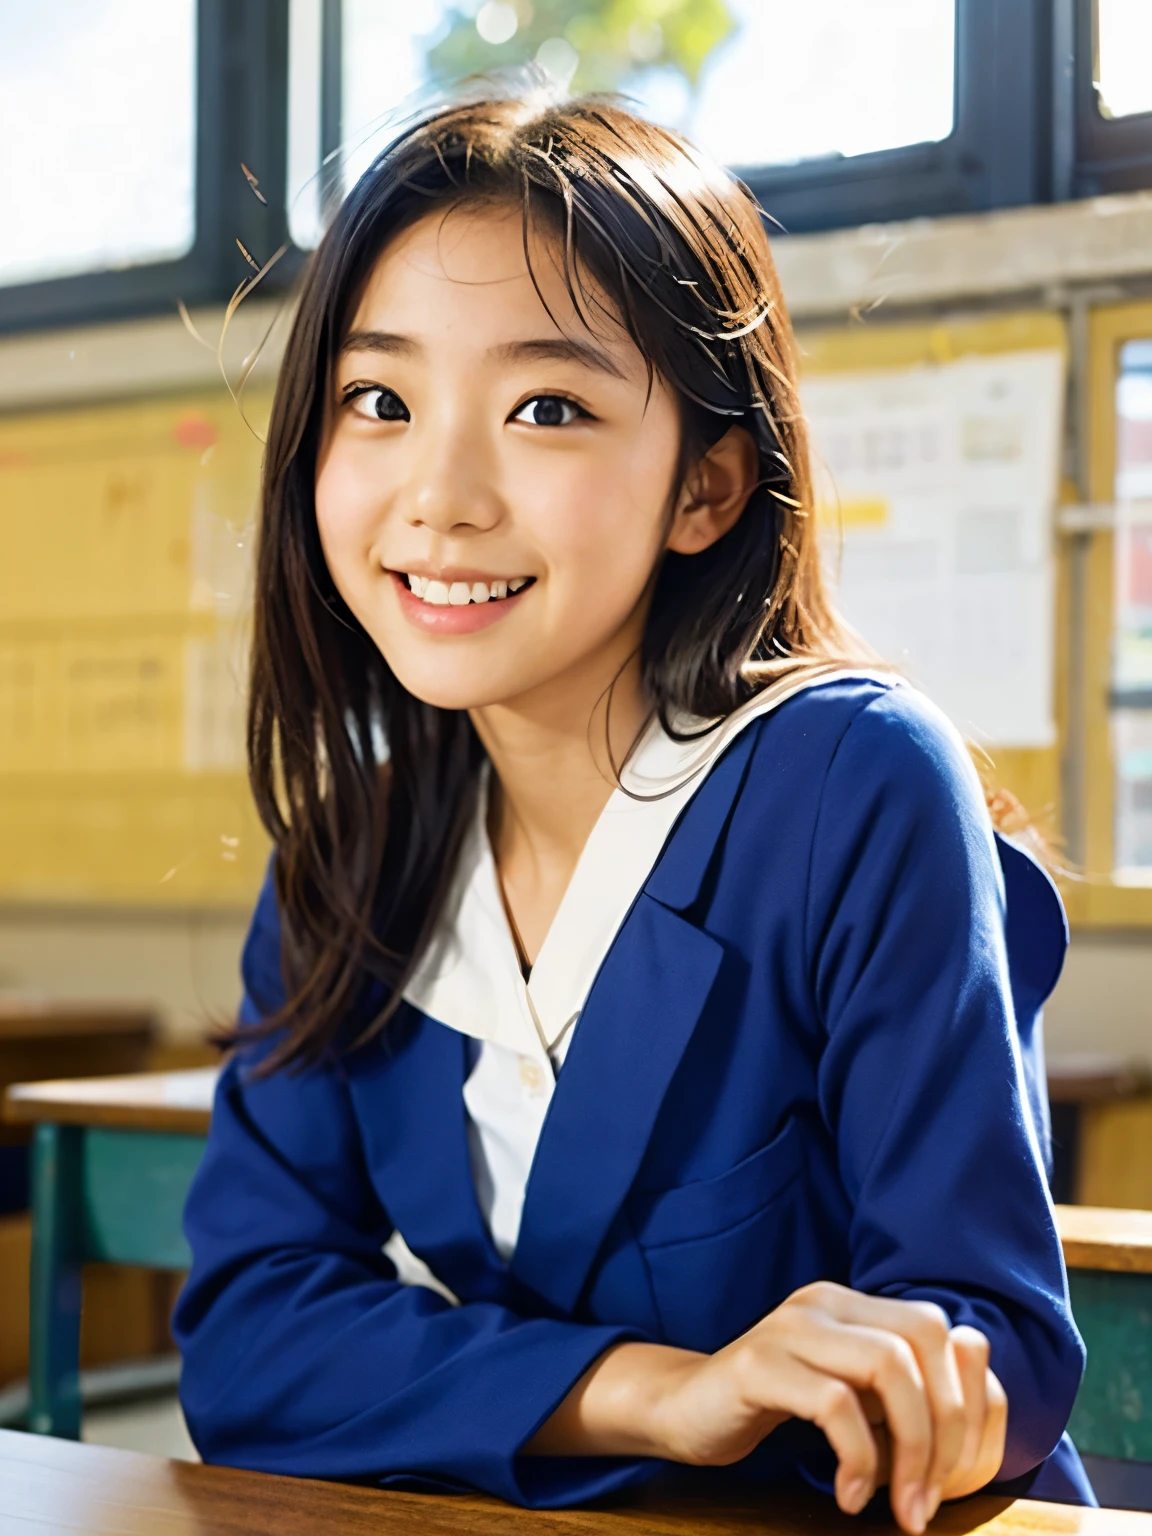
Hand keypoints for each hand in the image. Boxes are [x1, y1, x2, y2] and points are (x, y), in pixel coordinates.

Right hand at [651, 1283, 1006, 1532]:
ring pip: (888, 1366)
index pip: (937, 1330)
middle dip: (946, 1427)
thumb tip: (971, 1421)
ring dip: (910, 1450)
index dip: (963, 1403)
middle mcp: (823, 1301)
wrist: (684, 1410)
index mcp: (850, 1303)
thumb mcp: (849, 1394)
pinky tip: (848, 1496)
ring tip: (900, 1506)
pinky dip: (857, 1459)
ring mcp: (788, 1328)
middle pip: (923, 1339)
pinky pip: (833, 1404)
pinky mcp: (756, 1366)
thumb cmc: (776, 1408)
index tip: (952, 1477)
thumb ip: (898, 1392)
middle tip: (929, 1499)